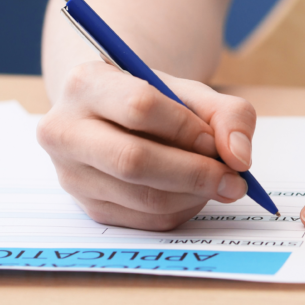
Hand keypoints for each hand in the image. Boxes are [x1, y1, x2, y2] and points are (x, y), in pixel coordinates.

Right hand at [37, 61, 255, 230]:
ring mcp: (70, 175)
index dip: (185, 128)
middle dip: (194, 173)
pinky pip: (144, 221)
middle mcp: (65, 130)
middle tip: (234, 179)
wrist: (113, 116)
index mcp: (86, 83)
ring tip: (218, 182)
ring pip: (141, 197)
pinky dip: (180, 210)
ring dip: (193, 195)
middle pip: (133, 160)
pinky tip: (193, 193)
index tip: (216, 142)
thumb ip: (227, 113)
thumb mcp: (189, 91)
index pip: (139, 106)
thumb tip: (239, 157)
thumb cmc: (153, 99)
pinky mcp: (86, 208)